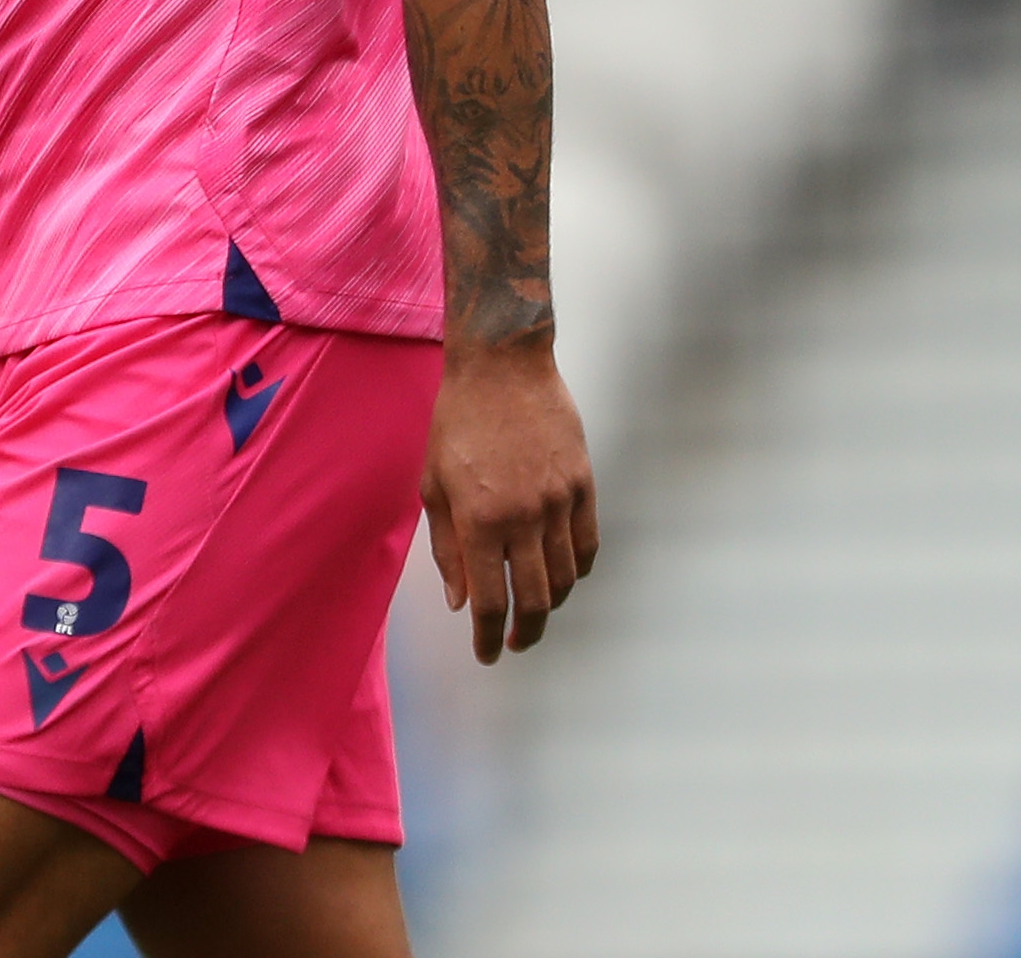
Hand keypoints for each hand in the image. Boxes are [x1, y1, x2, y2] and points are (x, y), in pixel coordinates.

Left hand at [424, 339, 597, 663]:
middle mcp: (524, 517)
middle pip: (533, 601)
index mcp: (480, 520)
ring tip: (534, 612)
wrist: (502, 367)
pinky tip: (561, 576)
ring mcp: (559, 502)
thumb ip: (446, 548)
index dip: (489, 637)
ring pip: (565, 578)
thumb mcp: (433, 485)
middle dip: (523, 634)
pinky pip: (587, 545)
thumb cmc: (457, 423)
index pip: (490, 602)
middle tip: (514, 645)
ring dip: (549, 605)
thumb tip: (460, 601)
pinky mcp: (583, 485)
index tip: (487, 654)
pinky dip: (576, 570)